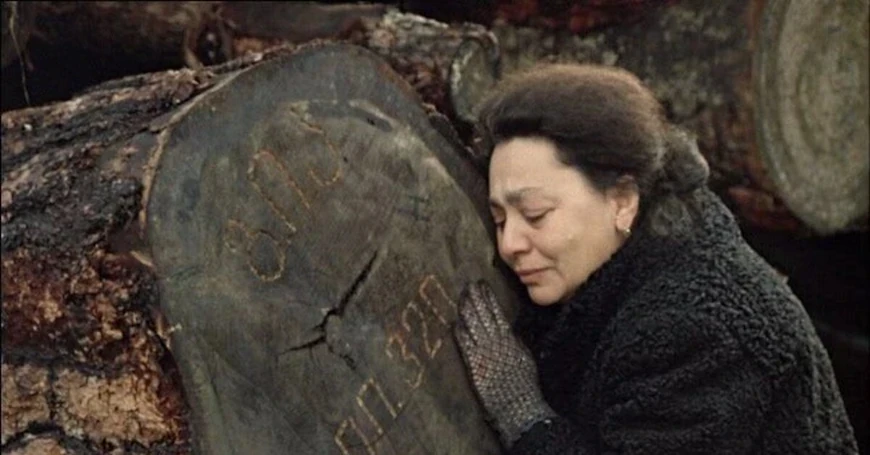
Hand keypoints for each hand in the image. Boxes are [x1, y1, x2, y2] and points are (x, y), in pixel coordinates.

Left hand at [454, 280, 555, 446]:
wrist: (518, 403)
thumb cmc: (523, 382)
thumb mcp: (524, 357)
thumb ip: (515, 341)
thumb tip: (508, 329)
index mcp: (509, 338)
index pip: (496, 311)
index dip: (488, 296)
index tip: (481, 285)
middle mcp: (496, 341)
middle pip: (483, 313)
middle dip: (475, 297)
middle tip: (468, 285)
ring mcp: (484, 351)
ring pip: (473, 324)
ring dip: (466, 309)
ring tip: (460, 298)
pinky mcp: (474, 363)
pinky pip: (466, 343)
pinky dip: (460, 332)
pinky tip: (454, 323)